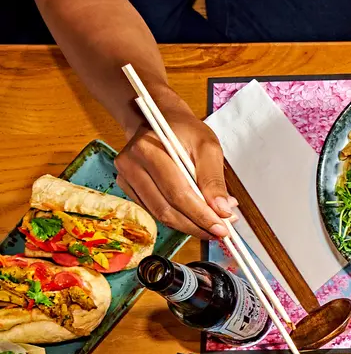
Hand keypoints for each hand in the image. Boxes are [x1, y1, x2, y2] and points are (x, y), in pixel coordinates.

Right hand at [115, 89, 235, 239]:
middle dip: (196, 225)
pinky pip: (154, 211)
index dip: (201, 215)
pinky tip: (195, 219)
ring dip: (188, 226)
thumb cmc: (185, 132)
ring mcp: (126, 177)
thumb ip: (214, 179)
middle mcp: (131, 164)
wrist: (160, 120)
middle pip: (166, 208)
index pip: (178, 193)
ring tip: (212, 227)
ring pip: (160, 214)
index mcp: (149, 149)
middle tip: (220, 232)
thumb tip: (222, 209)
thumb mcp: (208, 147)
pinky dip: (177, 219)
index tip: (223, 228)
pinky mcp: (128, 187)